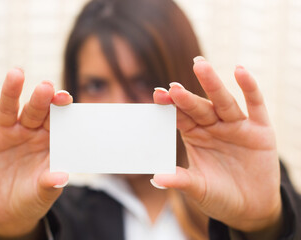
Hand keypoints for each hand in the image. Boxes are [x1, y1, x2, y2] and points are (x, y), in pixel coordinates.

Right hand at [0, 68, 71, 237]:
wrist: (4, 211)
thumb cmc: (31, 198)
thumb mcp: (41, 194)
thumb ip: (49, 184)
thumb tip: (62, 178)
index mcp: (48, 140)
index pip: (56, 120)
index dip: (60, 108)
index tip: (65, 97)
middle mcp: (28, 131)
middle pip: (34, 110)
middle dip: (40, 98)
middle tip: (46, 86)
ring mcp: (5, 131)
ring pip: (8, 107)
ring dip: (11, 91)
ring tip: (16, 74)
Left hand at [152, 57, 281, 233]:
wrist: (250, 208)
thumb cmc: (219, 196)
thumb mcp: (199, 189)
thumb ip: (181, 180)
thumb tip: (156, 178)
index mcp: (195, 136)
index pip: (181, 117)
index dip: (170, 107)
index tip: (158, 95)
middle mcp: (213, 127)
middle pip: (199, 107)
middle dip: (186, 97)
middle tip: (174, 86)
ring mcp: (236, 126)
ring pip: (223, 101)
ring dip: (212, 84)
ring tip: (200, 66)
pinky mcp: (259, 130)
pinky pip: (255, 105)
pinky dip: (249, 88)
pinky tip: (239, 71)